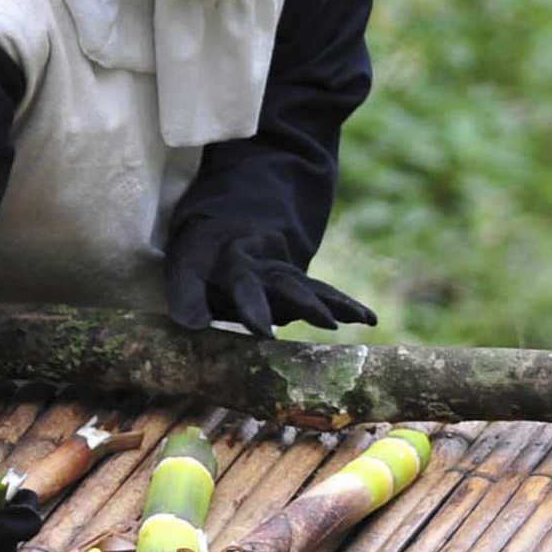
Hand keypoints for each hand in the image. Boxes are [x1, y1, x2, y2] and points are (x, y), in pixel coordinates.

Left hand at [164, 226, 375, 335]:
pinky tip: (368, 319)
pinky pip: (324, 292)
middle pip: (287, 284)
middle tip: (328, 322)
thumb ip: (186, 295)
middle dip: (306, 303)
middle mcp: (263, 265)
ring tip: (360, 319)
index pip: (243, 285)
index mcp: (234, 261)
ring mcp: (284, 272)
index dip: (252, 307)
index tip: (263, 332)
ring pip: (312, 287)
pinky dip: (346, 304)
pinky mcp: (298, 281)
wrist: (228, 218)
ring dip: (336, 303)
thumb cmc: (201, 250)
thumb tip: (192, 327)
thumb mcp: (183, 266)